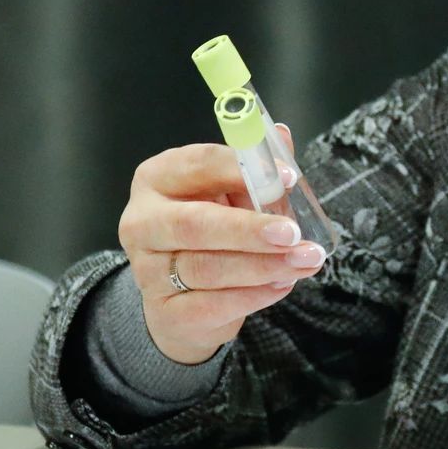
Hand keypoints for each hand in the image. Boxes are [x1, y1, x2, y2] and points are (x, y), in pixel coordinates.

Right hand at [116, 125, 325, 364]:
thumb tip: (282, 135)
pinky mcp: (165, 312)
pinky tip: (283, 285)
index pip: (198, 165)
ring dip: (264, 266)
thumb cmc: (212, 233)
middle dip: (250, 230)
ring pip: (208, 269)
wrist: (182, 300)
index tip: (288, 176)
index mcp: (158, 179)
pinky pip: (212, 305)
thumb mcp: (231, 195)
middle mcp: (142, 222)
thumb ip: (257, 171)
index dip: (243, 169)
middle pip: (195, 225)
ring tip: (305, 261)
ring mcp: (148, 271)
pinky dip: (253, 296)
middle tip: (294, 233)